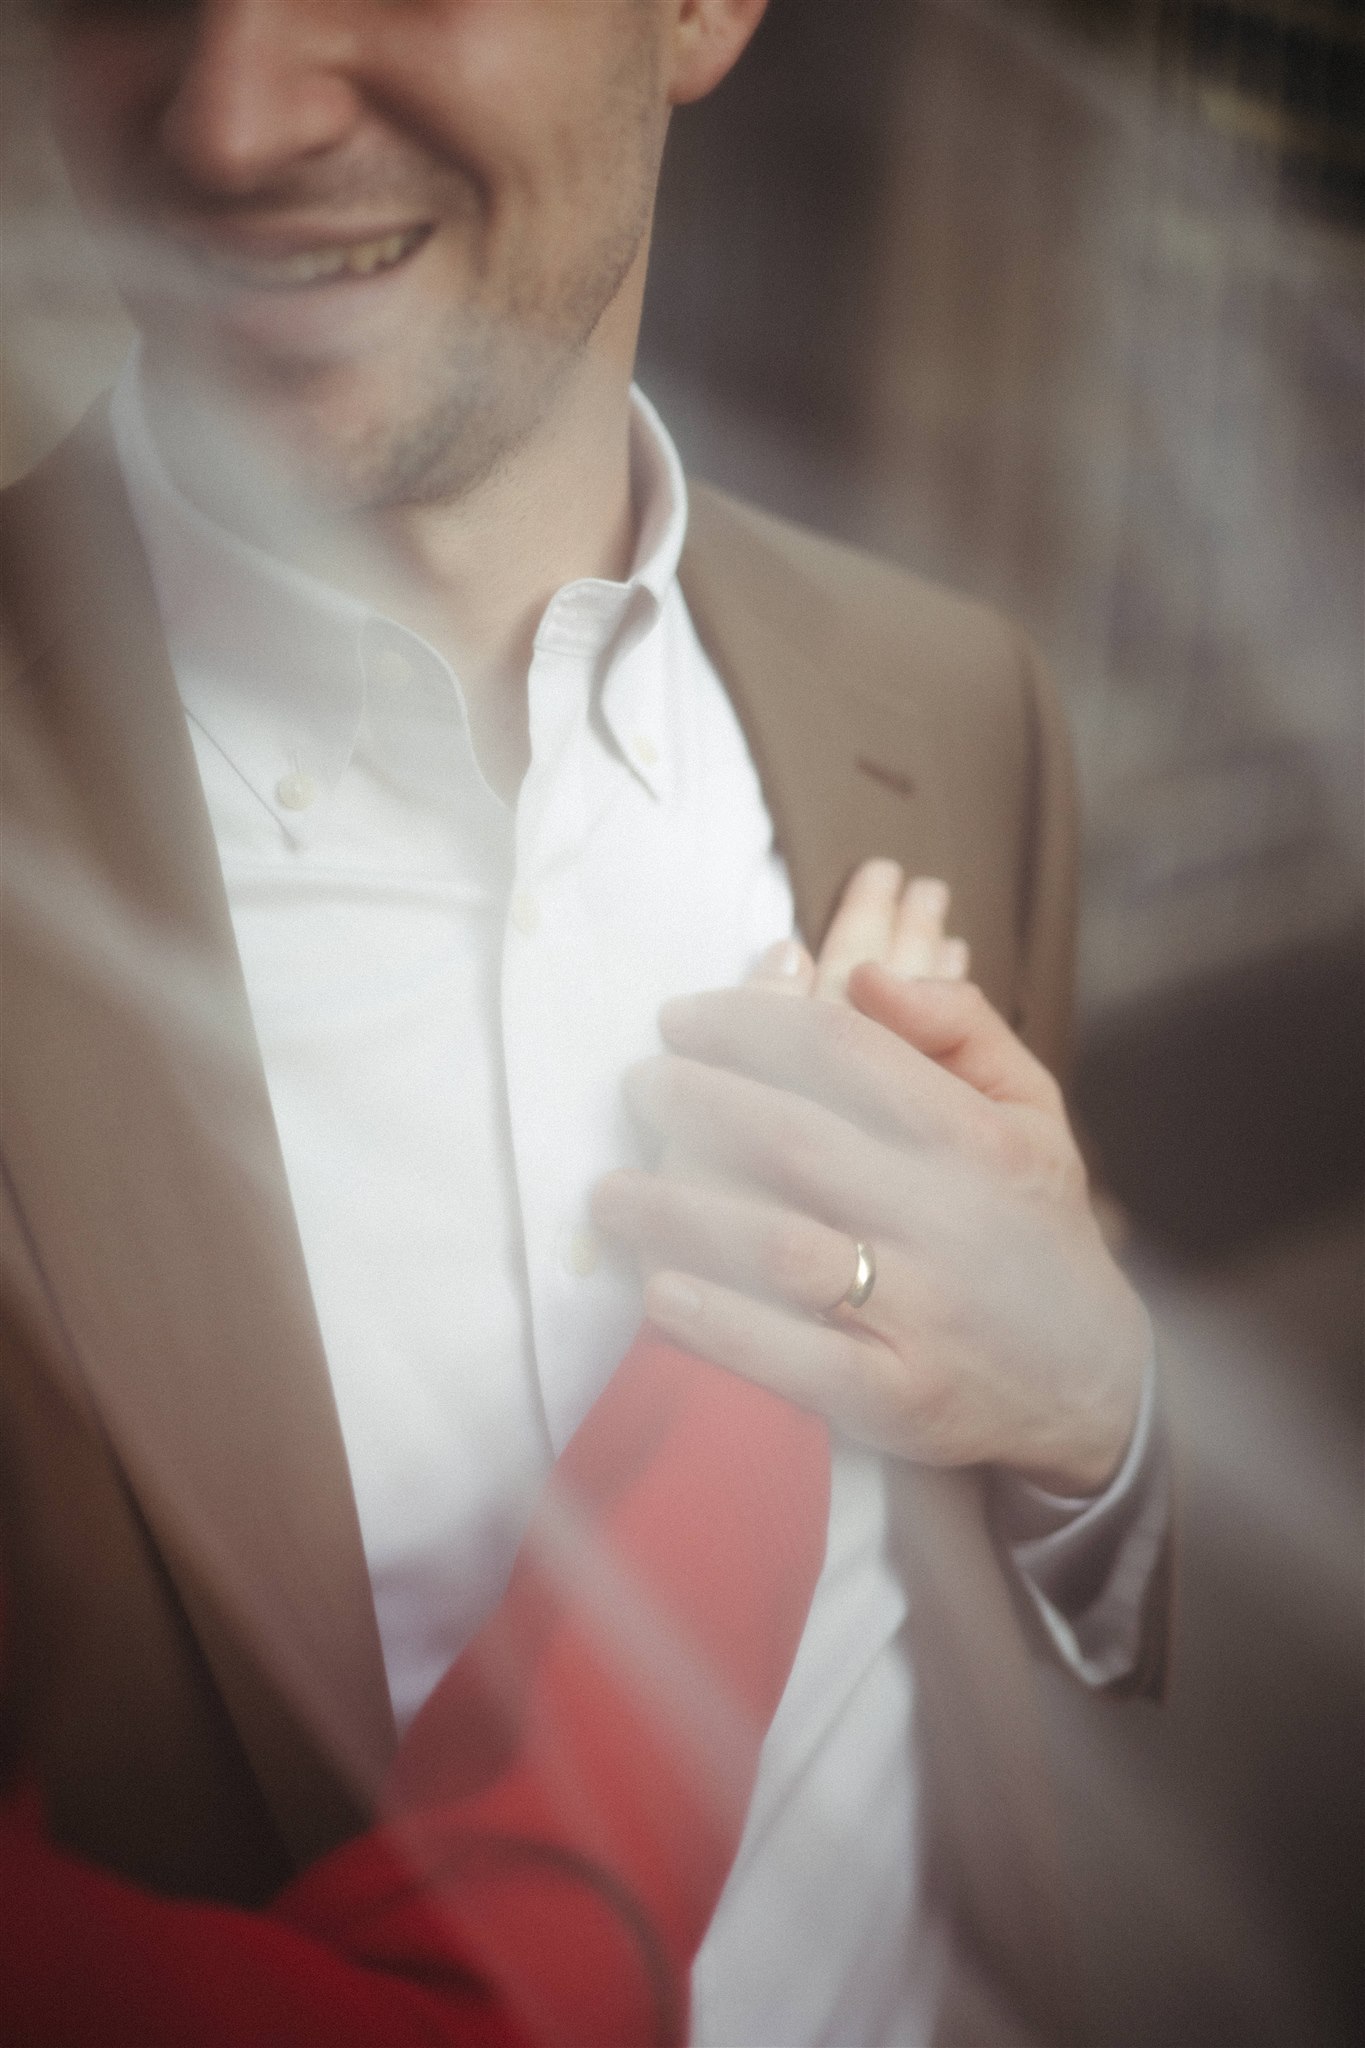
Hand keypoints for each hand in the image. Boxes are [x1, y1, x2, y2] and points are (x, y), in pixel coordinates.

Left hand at [592, 862, 1147, 1495]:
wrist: (1089, 1380)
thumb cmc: (1029, 1222)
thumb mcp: (1030, 1106)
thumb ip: (958, 1024)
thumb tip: (862, 975)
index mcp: (976, 1137)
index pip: (842, 1051)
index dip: (745, 1023)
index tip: (679, 1018)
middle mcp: (949, 1220)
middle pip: (794, 1141)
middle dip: (696, 1104)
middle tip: (639, 1087)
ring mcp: (922, 1316)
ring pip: (780, 1248)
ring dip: (678, 1212)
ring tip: (610, 1191)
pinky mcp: (897, 1400)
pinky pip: (793, 1359)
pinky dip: (719, 1324)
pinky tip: (658, 1290)